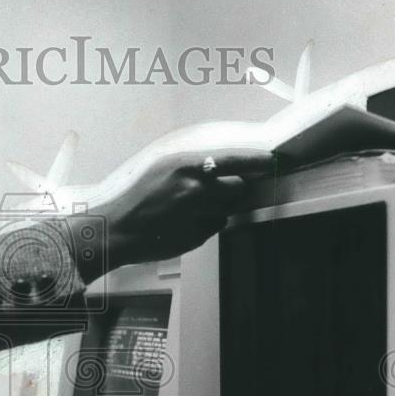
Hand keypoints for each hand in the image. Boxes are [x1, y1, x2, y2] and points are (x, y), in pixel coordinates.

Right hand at [74, 149, 272, 278]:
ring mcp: (199, 214)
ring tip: (191, 209)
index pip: (237, 160)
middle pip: (238, 187)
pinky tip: (184, 222)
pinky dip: (206, 224)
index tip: (274, 160)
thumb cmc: (138, 196)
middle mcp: (197, 188)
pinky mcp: (199, 236)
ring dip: (218, 208)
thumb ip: (195, 166)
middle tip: (211, 192)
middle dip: (232, 189)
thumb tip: (225, 167)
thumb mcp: (164, 168)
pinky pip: (215, 227)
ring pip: (228, 209)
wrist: (120, 228)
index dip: (259, 161)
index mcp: (188, 166)